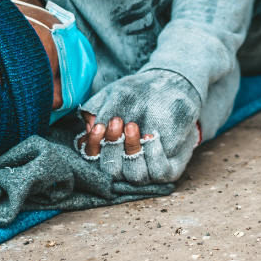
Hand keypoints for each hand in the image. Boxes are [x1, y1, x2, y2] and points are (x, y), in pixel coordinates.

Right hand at [76, 69, 200, 184]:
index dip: (93, 147)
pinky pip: (158, 171)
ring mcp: (147, 169)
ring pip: (134, 175)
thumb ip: (100, 110)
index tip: (99, 126)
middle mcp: (125, 165)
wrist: (170, 85)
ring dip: (131, 149)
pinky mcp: (168, 169)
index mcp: (108, 151)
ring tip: (133, 125)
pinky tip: (151, 136)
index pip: (93, 159)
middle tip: (117, 121)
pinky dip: (153, 155)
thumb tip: (90, 127)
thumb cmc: (139, 93)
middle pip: (111, 171)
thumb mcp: (117, 96)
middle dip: (112, 146)